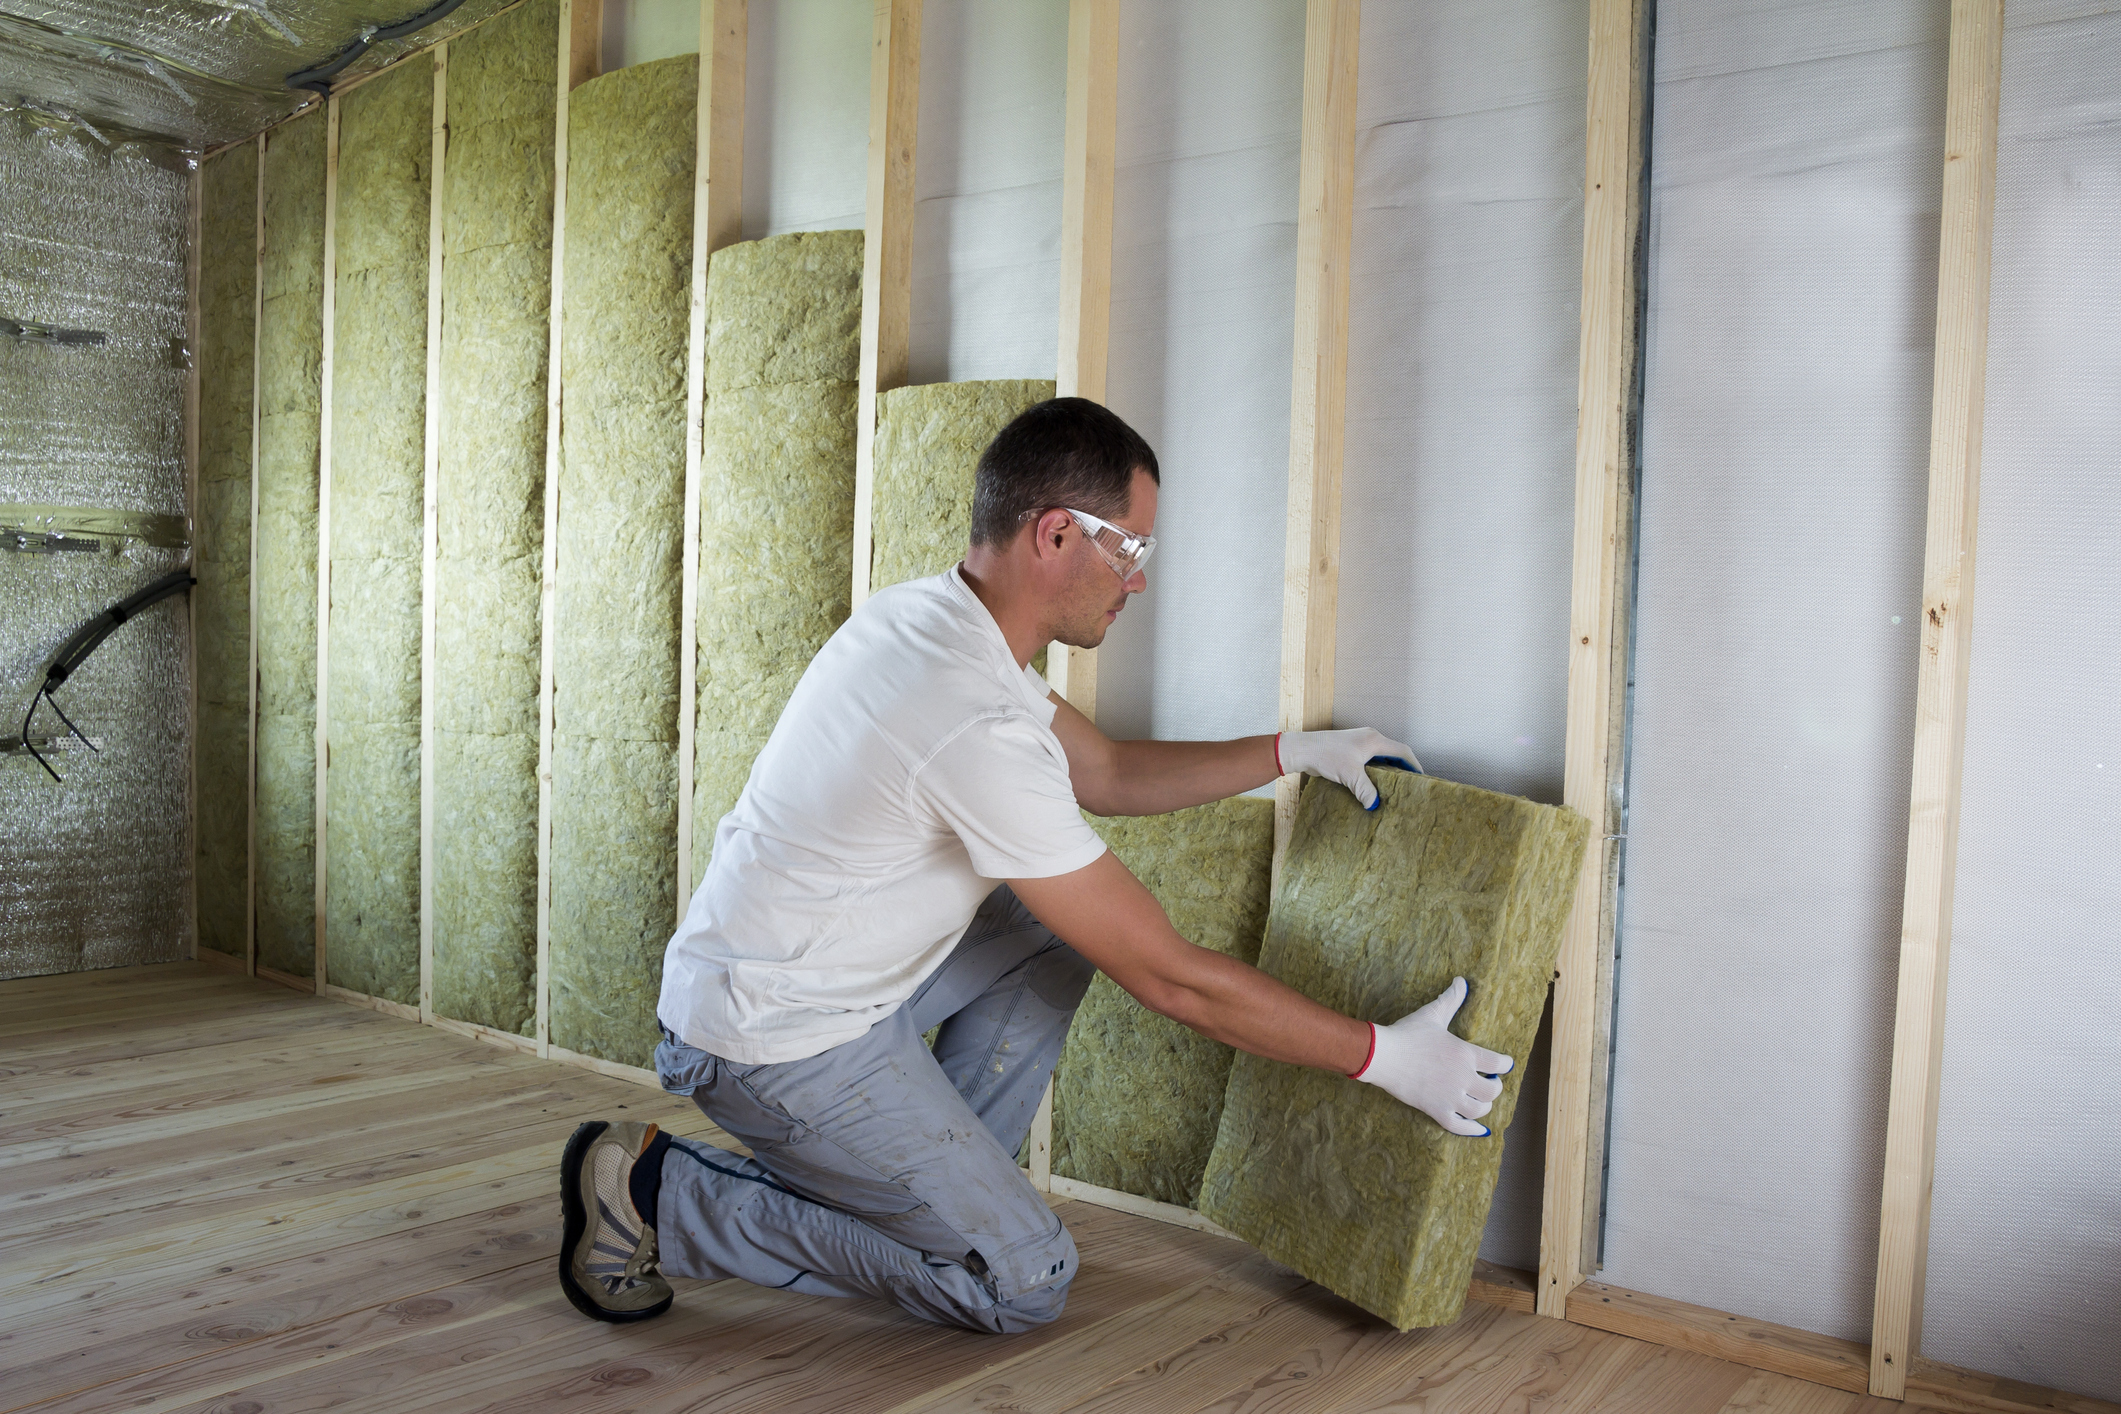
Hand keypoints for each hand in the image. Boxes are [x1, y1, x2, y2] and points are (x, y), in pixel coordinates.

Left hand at [1276, 727, 1421, 808]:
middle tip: (1409, 785)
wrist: (1302, 750)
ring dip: (1387, 770)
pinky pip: (1369, 760)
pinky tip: (1372, 784)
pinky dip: (1375, 771)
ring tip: (1393, 787)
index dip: (1414, 764)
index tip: (1421, 778)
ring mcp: (1359, 743)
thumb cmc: (1326, 756)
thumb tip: (1374, 805)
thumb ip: (1365, 790)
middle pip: (1393, 753)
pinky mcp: (1349, 750)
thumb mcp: (1350, 775)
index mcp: (1374, 740)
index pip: (1403, 751)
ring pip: (1380, 757)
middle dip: (1402, 768)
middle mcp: (1369, 738)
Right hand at [1350, 978, 1511, 1135]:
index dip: (1504, 1064)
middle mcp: (1462, 1077)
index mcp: (1465, 1054)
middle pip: (1493, 1091)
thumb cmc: (1408, 1033)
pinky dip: (1473, 1130)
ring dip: (1484, 1106)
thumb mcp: (1433, 1014)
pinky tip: (1480, 1130)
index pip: (1498, 1063)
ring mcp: (1450, 1096)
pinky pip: (1460, 1126)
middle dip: (1494, 1087)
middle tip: (1488, 1083)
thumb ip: (1451, 1000)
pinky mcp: (1436, 1110)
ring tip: (1479, 1101)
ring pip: (1480, 1110)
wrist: (1383, 1055)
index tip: (1503, 1064)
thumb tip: (1461, 981)